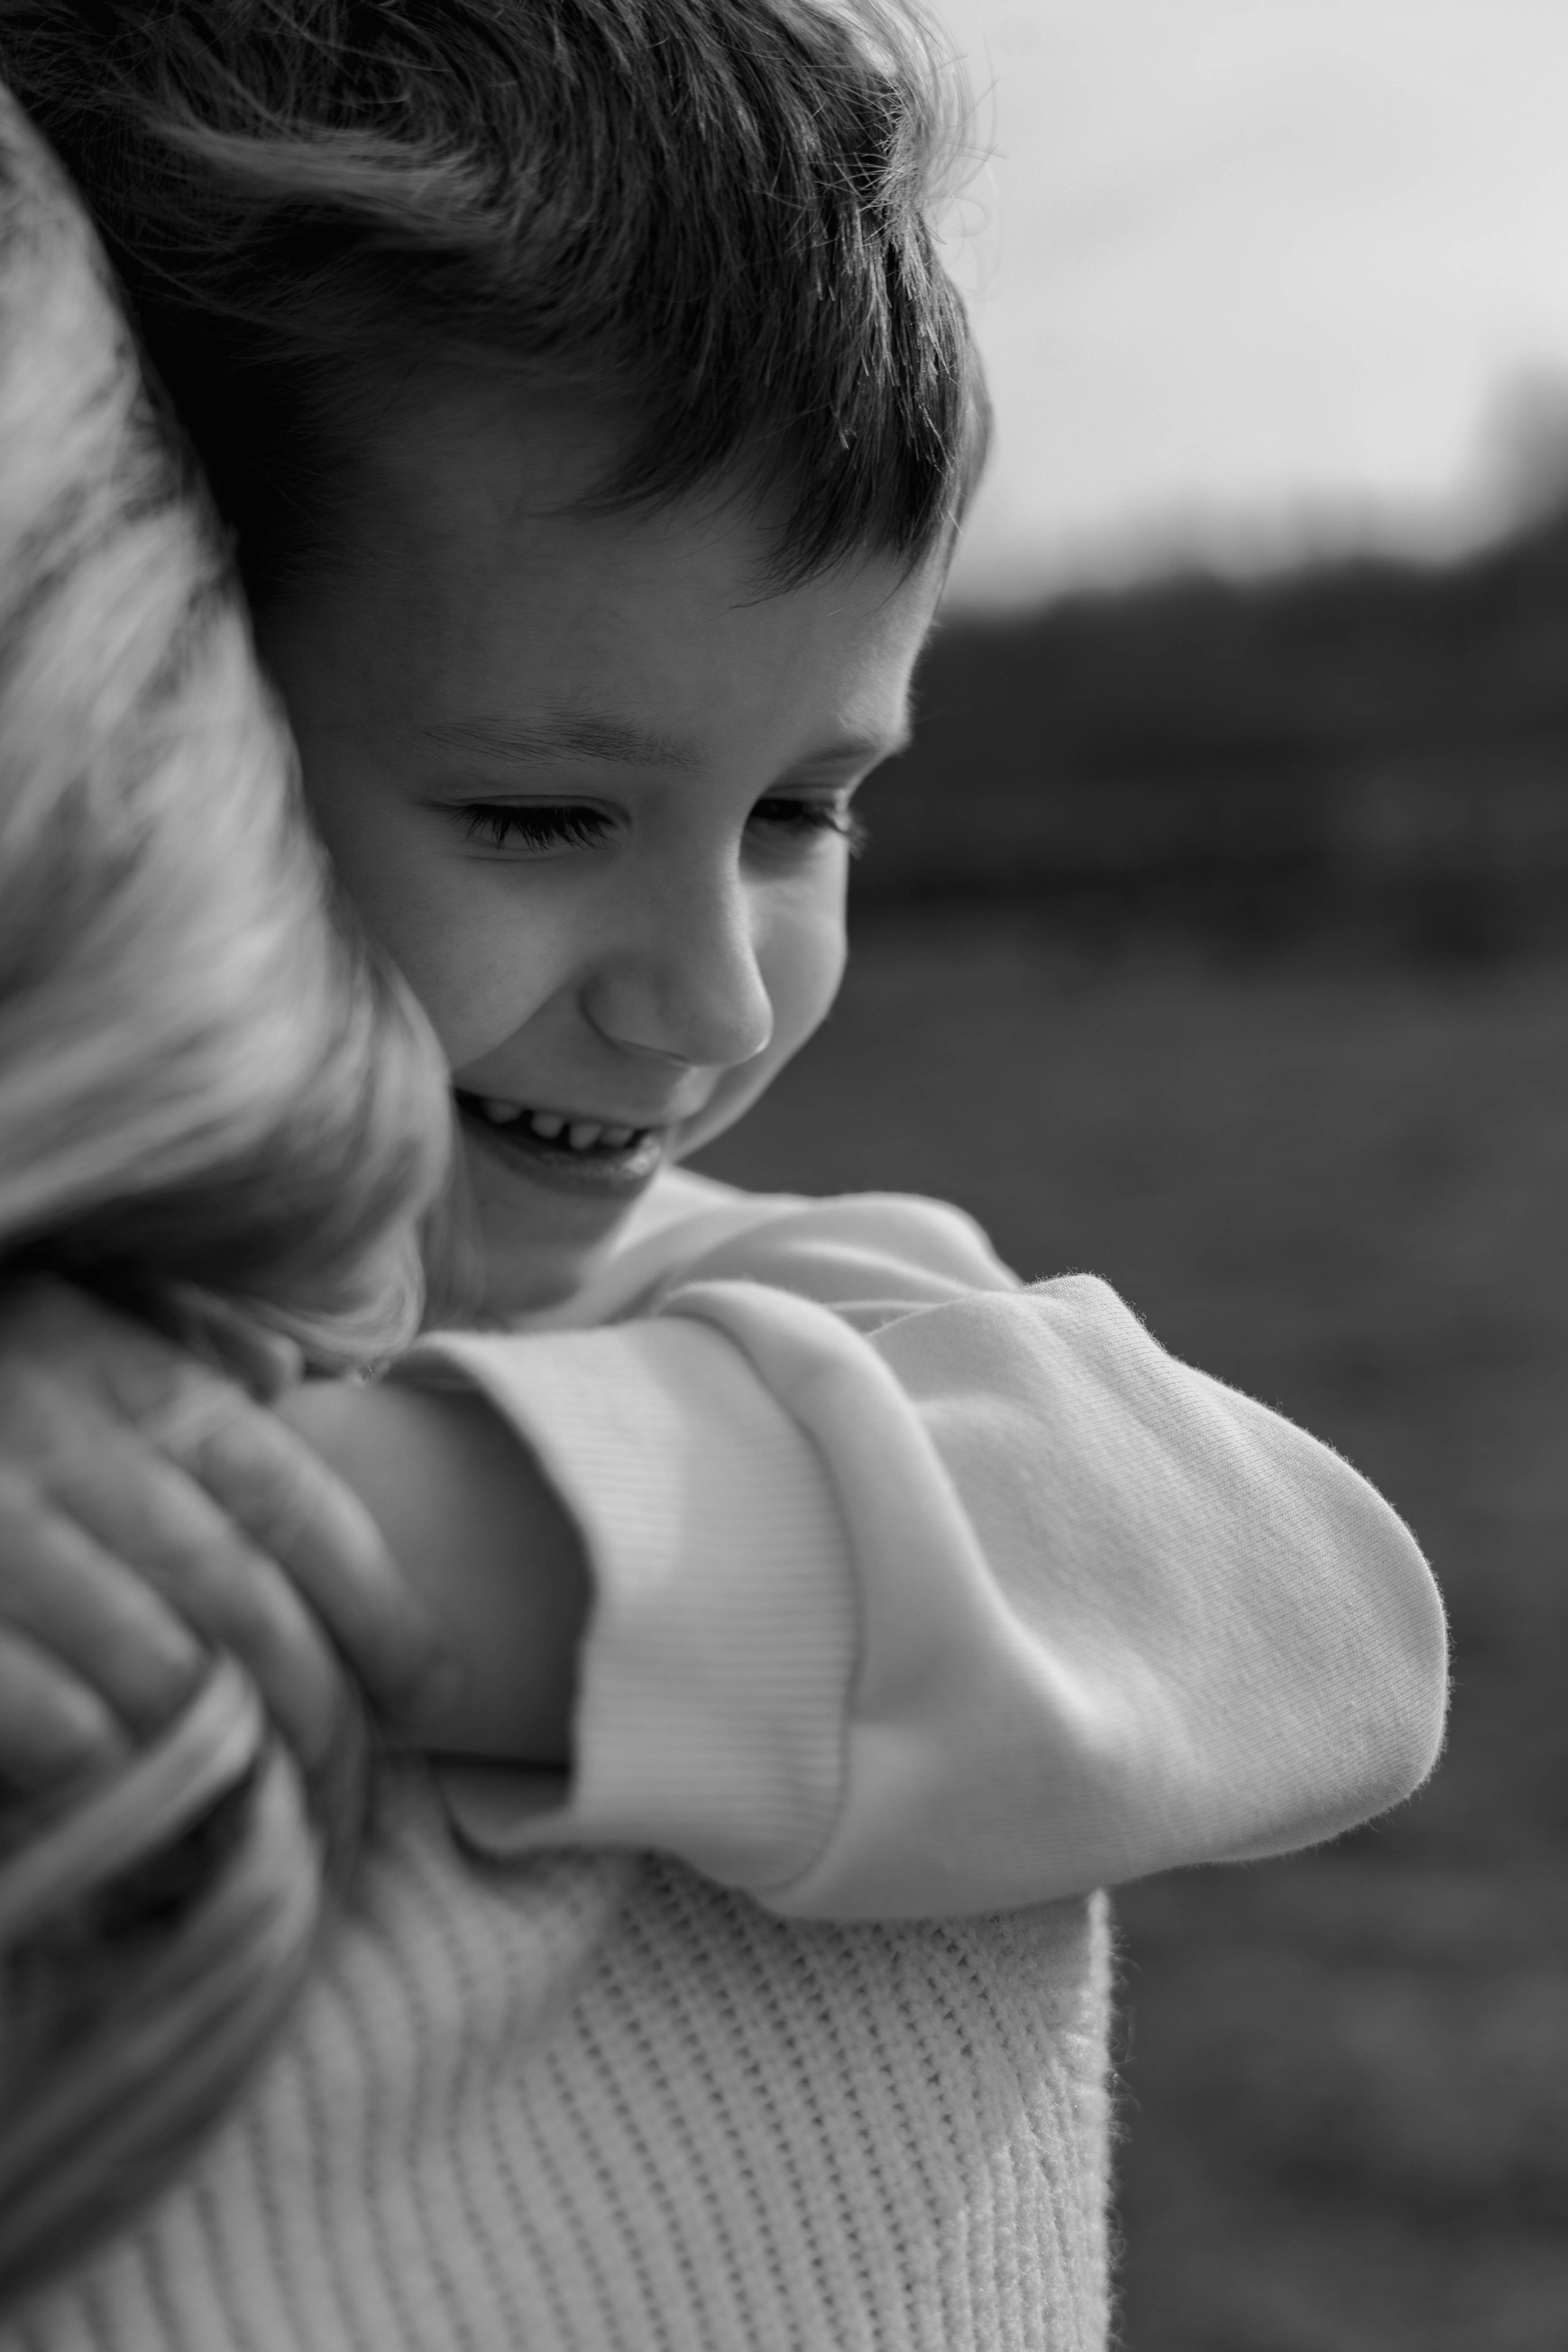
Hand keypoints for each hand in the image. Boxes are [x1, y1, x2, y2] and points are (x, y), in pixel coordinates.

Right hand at [0, 1280, 456, 1801]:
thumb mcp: (73, 1313)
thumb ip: (179, 1343)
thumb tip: (277, 1380)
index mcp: (130, 1373)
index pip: (296, 1499)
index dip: (381, 1605)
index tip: (434, 1692)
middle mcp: (71, 1443)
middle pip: (248, 1600)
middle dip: (321, 1709)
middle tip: (353, 1789)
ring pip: (158, 1665)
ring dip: (227, 1758)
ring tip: (269, 1824)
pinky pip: (43, 1711)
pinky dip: (102, 1764)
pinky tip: (132, 1796)